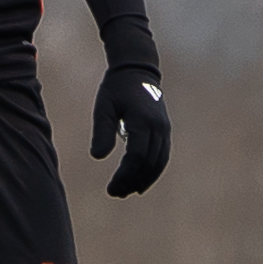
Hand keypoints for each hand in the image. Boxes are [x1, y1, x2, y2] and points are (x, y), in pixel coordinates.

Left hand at [91, 65, 169, 197]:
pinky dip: (153, 171)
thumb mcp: (104, 107)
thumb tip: (98, 157)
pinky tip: (140, 181)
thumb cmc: (116, 88)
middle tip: (115, 193)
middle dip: (132, 181)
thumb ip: (102, 132)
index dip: (124, 176)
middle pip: (148, 163)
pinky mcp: (165, 130)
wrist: (137, 70)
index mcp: (142, 121)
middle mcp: (158, 127)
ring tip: (127, 191)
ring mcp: (164, 129)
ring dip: (144, 180)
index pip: (135, 157)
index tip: (111, 188)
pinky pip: (162, 156)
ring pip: (158, 162)